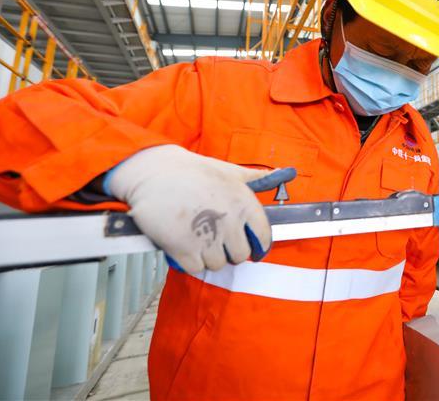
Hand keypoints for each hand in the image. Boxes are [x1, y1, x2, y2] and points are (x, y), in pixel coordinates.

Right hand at [105, 145, 291, 272]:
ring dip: (209, 256)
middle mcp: (229, 221)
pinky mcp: (184, 248)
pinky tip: (186, 246)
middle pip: (240, 255)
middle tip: (218, 242)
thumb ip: (257, 178)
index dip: (258, 246)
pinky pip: (196, 268)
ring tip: (199, 240)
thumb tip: (284, 173)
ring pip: (218, 264)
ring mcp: (207, 236)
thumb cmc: (192, 171)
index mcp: (244, 203)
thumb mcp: (230, 171)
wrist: (154, 172)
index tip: (254, 250)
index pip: (263, 237)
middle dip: (230, 251)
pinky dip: (191, 261)